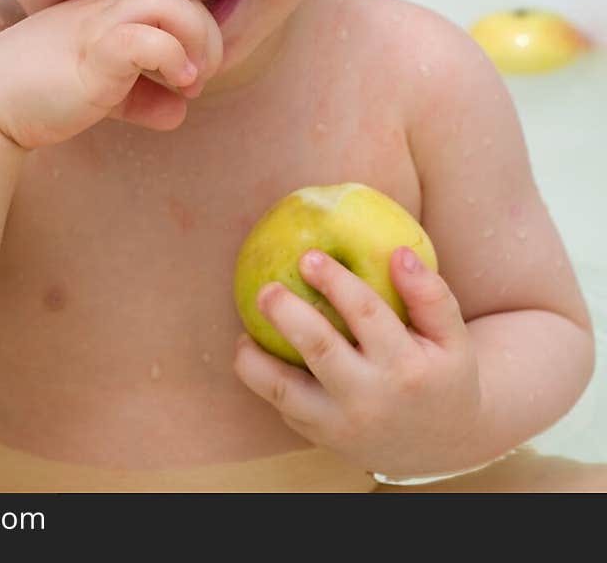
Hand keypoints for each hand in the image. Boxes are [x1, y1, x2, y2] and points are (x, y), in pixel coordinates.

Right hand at [0, 0, 222, 149]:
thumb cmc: (31, 98)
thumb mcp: (99, 94)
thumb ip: (137, 98)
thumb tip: (178, 112)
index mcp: (103, 11)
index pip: (166, 0)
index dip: (194, 30)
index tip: (193, 72)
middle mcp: (102, 8)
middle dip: (206, 34)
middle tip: (199, 76)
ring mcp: (95, 26)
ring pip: (168, 3)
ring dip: (197, 39)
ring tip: (192, 78)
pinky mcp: (91, 52)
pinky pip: (145, 37)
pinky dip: (172, 57)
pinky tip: (176, 86)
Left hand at [233, 246, 481, 478]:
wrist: (442, 444)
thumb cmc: (443, 374)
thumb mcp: (453, 337)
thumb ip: (431, 294)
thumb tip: (399, 253)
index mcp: (407, 367)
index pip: (367, 314)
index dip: (336, 281)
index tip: (309, 256)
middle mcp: (372, 399)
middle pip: (320, 350)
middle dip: (287, 314)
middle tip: (267, 289)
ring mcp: (343, 425)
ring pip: (285, 391)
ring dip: (255, 361)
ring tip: (245, 333)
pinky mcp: (323, 438)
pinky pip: (284, 408)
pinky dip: (264, 381)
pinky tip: (258, 352)